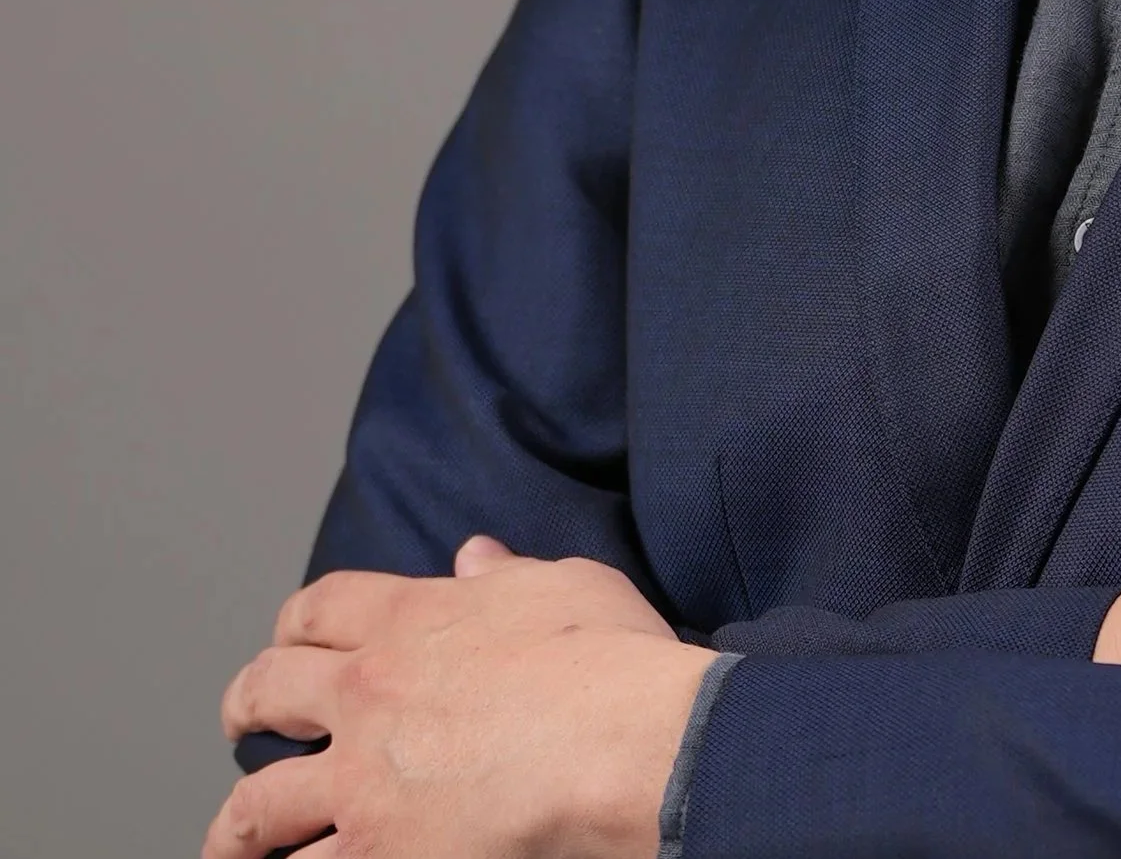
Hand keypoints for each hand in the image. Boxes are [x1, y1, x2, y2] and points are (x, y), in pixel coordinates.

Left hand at [205, 536, 715, 858]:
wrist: (622, 745)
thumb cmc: (609, 660)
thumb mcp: (568, 585)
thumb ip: (507, 575)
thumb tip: (474, 557)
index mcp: (413, 619)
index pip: (322, 606)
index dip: (296, 622)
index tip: (292, 639)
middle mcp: (368, 694)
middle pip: (266, 692)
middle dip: (244, 708)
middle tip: (240, 723)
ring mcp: (361, 784)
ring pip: (255, 808)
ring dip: (236, 829)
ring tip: (231, 843)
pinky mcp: (375, 855)